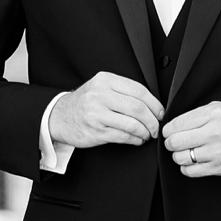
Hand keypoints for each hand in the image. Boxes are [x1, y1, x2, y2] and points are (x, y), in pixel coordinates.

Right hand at [48, 72, 164, 150]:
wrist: (59, 116)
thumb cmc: (85, 103)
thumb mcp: (101, 88)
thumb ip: (123, 91)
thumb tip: (153, 105)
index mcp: (105, 81)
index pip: (138, 91)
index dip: (155, 104)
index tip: (161, 113)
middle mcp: (100, 95)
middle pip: (138, 108)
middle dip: (152, 120)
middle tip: (156, 127)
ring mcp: (97, 114)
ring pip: (132, 124)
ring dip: (145, 132)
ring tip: (147, 134)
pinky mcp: (96, 131)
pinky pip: (123, 136)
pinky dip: (135, 139)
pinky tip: (137, 139)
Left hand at [163, 102, 220, 178]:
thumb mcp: (219, 107)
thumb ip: (197, 115)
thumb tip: (175, 125)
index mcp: (212, 115)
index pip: (176, 125)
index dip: (168, 130)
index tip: (169, 132)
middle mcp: (214, 133)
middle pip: (175, 142)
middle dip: (170, 143)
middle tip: (174, 142)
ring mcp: (217, 152)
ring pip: (181, 158)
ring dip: (179, 155)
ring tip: (186, 151)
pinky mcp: (220, 167)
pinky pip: (191, 172)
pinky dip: (187, 167)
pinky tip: (193, 161)